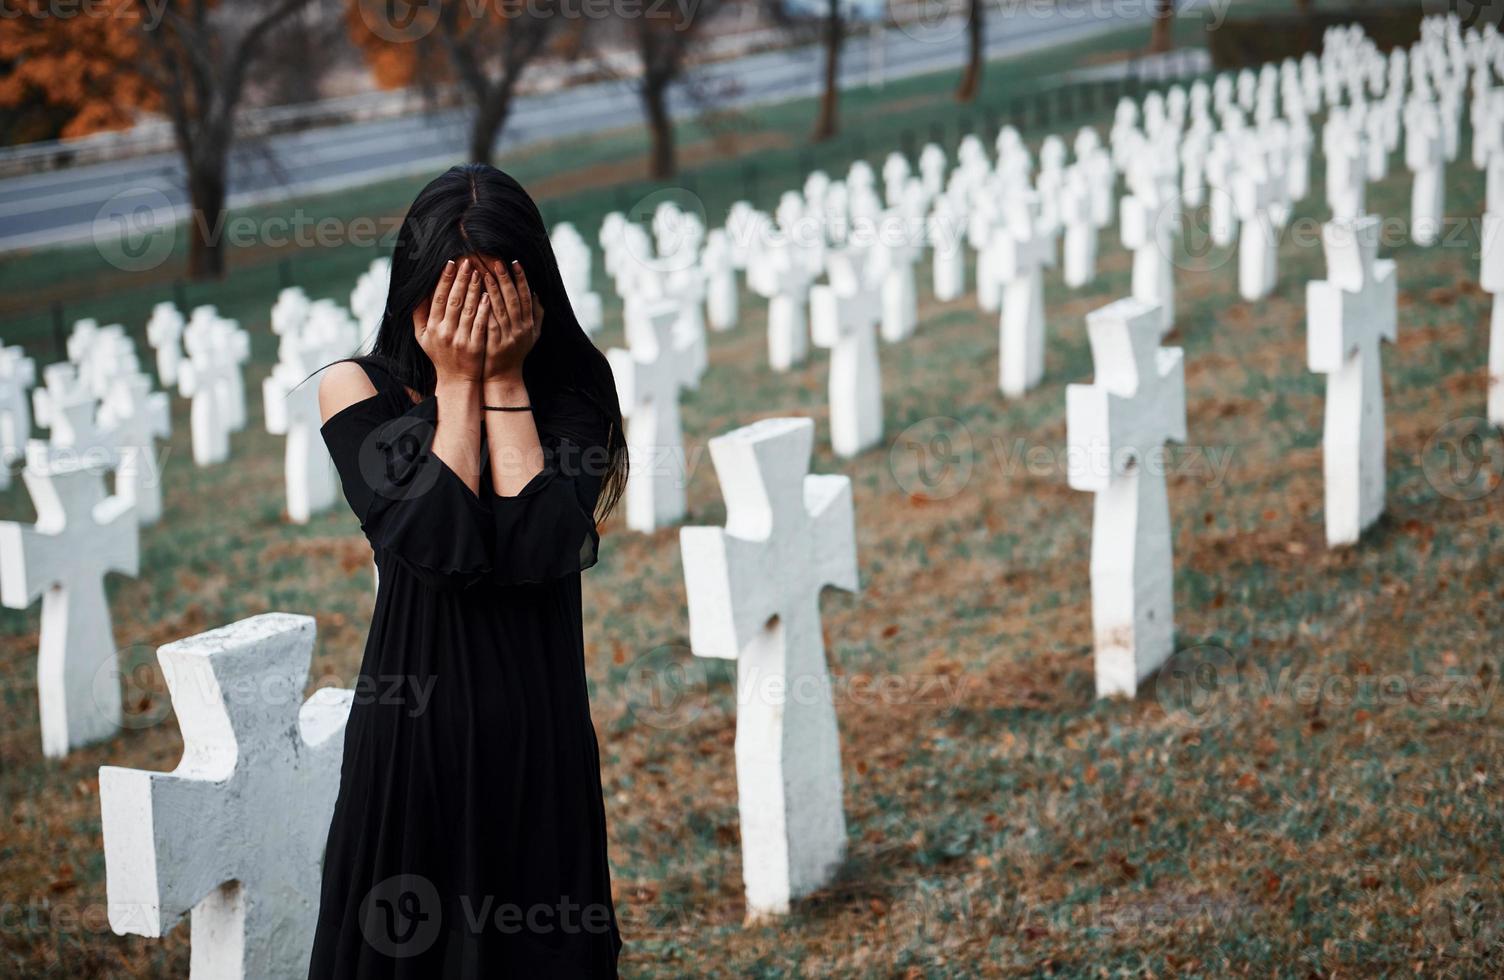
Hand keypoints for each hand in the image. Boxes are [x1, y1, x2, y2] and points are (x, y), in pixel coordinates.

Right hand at [415, 258, 486, 384]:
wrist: (456, 380)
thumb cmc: (440, 354)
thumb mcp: (422, 336)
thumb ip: (419, 314)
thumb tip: (417, 291)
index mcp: (431, 327)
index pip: (438, 298)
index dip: (444, 280)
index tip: (451, 263)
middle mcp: (444, 332)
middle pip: (453, 301)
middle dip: (461, 279)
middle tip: (468, 261)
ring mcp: (460, 340)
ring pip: (468, 310)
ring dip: (474, 290)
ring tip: (479, 273)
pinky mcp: (475, 347)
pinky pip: (480, 324)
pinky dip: (483, 310)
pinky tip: (488, 296)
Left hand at [480, 258, 541, 382]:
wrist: (504, 377)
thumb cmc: (516, 353)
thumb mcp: (533, 335)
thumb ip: (537, 314)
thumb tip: (536, 292)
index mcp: (529, 325)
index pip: (526, 297)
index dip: (521, 279)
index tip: (514, 262)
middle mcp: (520, 330)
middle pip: (513, 300)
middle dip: (505, 279)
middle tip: (497, 262)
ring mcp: (507, 337)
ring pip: (500, 309)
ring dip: (493, 289)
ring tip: (485, 272)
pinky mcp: (494, 344)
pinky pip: (489, 322)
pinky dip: (484, 308)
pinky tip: (477, 295)